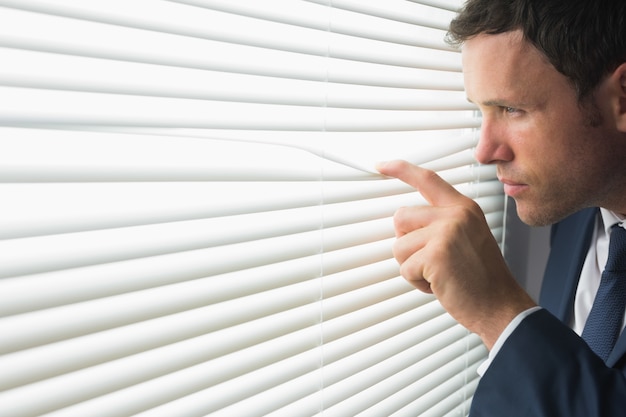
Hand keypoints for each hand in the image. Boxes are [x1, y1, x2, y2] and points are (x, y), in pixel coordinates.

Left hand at [377, 160, 535, 348]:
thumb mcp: (468, 237)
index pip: (427, 179)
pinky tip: (440, 284)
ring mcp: (445, 232)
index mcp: (463, 208)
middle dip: (408, 243)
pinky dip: (417, 282)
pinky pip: (405, 268)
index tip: (381, 165)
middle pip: (401, 218)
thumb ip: (441, 223)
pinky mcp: (435, 254)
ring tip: (440, 274)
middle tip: (434, 260)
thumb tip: (403, 222)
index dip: (401, 170)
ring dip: (413, 266)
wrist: (501, 306)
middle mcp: (455, 215)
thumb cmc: (481, 277)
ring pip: (399, 246)